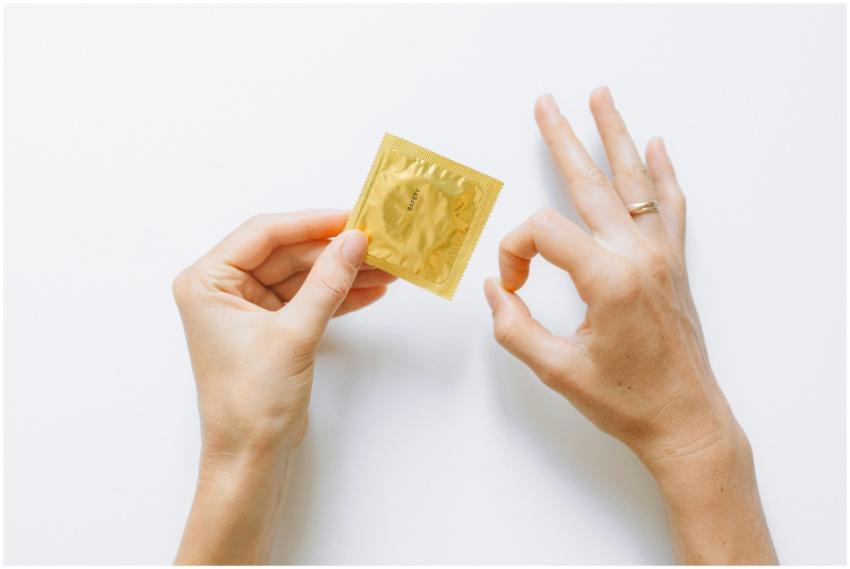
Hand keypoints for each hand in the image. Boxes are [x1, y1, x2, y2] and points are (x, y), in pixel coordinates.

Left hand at [173, 209, 393, 563]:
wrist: (251, 457)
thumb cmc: (251, 402)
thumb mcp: (294, 334)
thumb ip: (327, 283)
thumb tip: (355, 241)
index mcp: (207, 282)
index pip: (263, 234)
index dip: (310, 223)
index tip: (351, 218)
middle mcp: (223, 289)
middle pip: (287, 253)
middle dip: (334, 251)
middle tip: (378, 244)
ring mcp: (248, 308)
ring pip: (302, 276)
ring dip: (342, 273)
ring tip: (385, 268)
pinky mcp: (272, 327)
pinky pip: (307, 299)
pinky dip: (337, 296)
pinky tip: (370, 290)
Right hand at [485, 88, 775, 563]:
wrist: (685, 421)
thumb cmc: (626, 401)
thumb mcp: (557, 370)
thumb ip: (514, 327)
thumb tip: (497, 290)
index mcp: (609, 279)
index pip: (544, 233)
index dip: (515, 252)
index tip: (512, 286)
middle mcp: (639, 256)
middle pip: (592, 182)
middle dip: (563, 140)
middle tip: (546, 105)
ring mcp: (661, 256)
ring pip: (634, 182)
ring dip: (615, 136)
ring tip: (601, 98)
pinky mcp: (674, 265)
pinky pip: (669, 206)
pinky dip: (662, 174)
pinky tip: (657, 147)